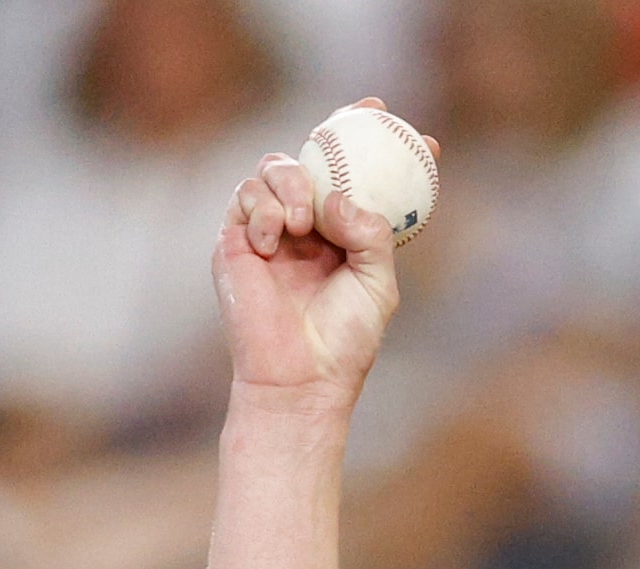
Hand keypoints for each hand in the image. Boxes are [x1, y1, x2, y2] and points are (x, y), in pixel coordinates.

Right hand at [210, 99, 433, 409]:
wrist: (299, 376)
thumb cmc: (345, 339)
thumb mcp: (377, 284)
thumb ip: (370, 234)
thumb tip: (339, 195)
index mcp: (345, 232)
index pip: (357, 176)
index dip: (375, 144)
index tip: (402, 121)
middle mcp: (308, 223)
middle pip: (314, 156)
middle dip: (334, 132)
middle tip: (354, 122)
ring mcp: (270, 227)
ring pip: (275, 167)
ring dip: (292, 184)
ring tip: (304, 223)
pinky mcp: (236, 238)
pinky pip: (245, 197)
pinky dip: (264, 211)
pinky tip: (275, 241)